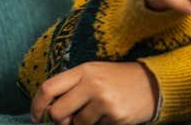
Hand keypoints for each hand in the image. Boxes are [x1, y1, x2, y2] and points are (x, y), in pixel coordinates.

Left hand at [31, 62, 157, 124]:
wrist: (153, 83)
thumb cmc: (118, 79)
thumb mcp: (94, 73)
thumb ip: (71, 87)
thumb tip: (48, 111)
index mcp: (84, 70)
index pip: (48, 88)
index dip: (37, 106)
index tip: (37, 117)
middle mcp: (92, 84)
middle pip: (57, 112)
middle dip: (61, 121)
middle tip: (72, 118)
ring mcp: (104, 101)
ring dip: (83, 124)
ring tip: (98, 113)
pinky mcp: (115, 116)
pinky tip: (111, 115)